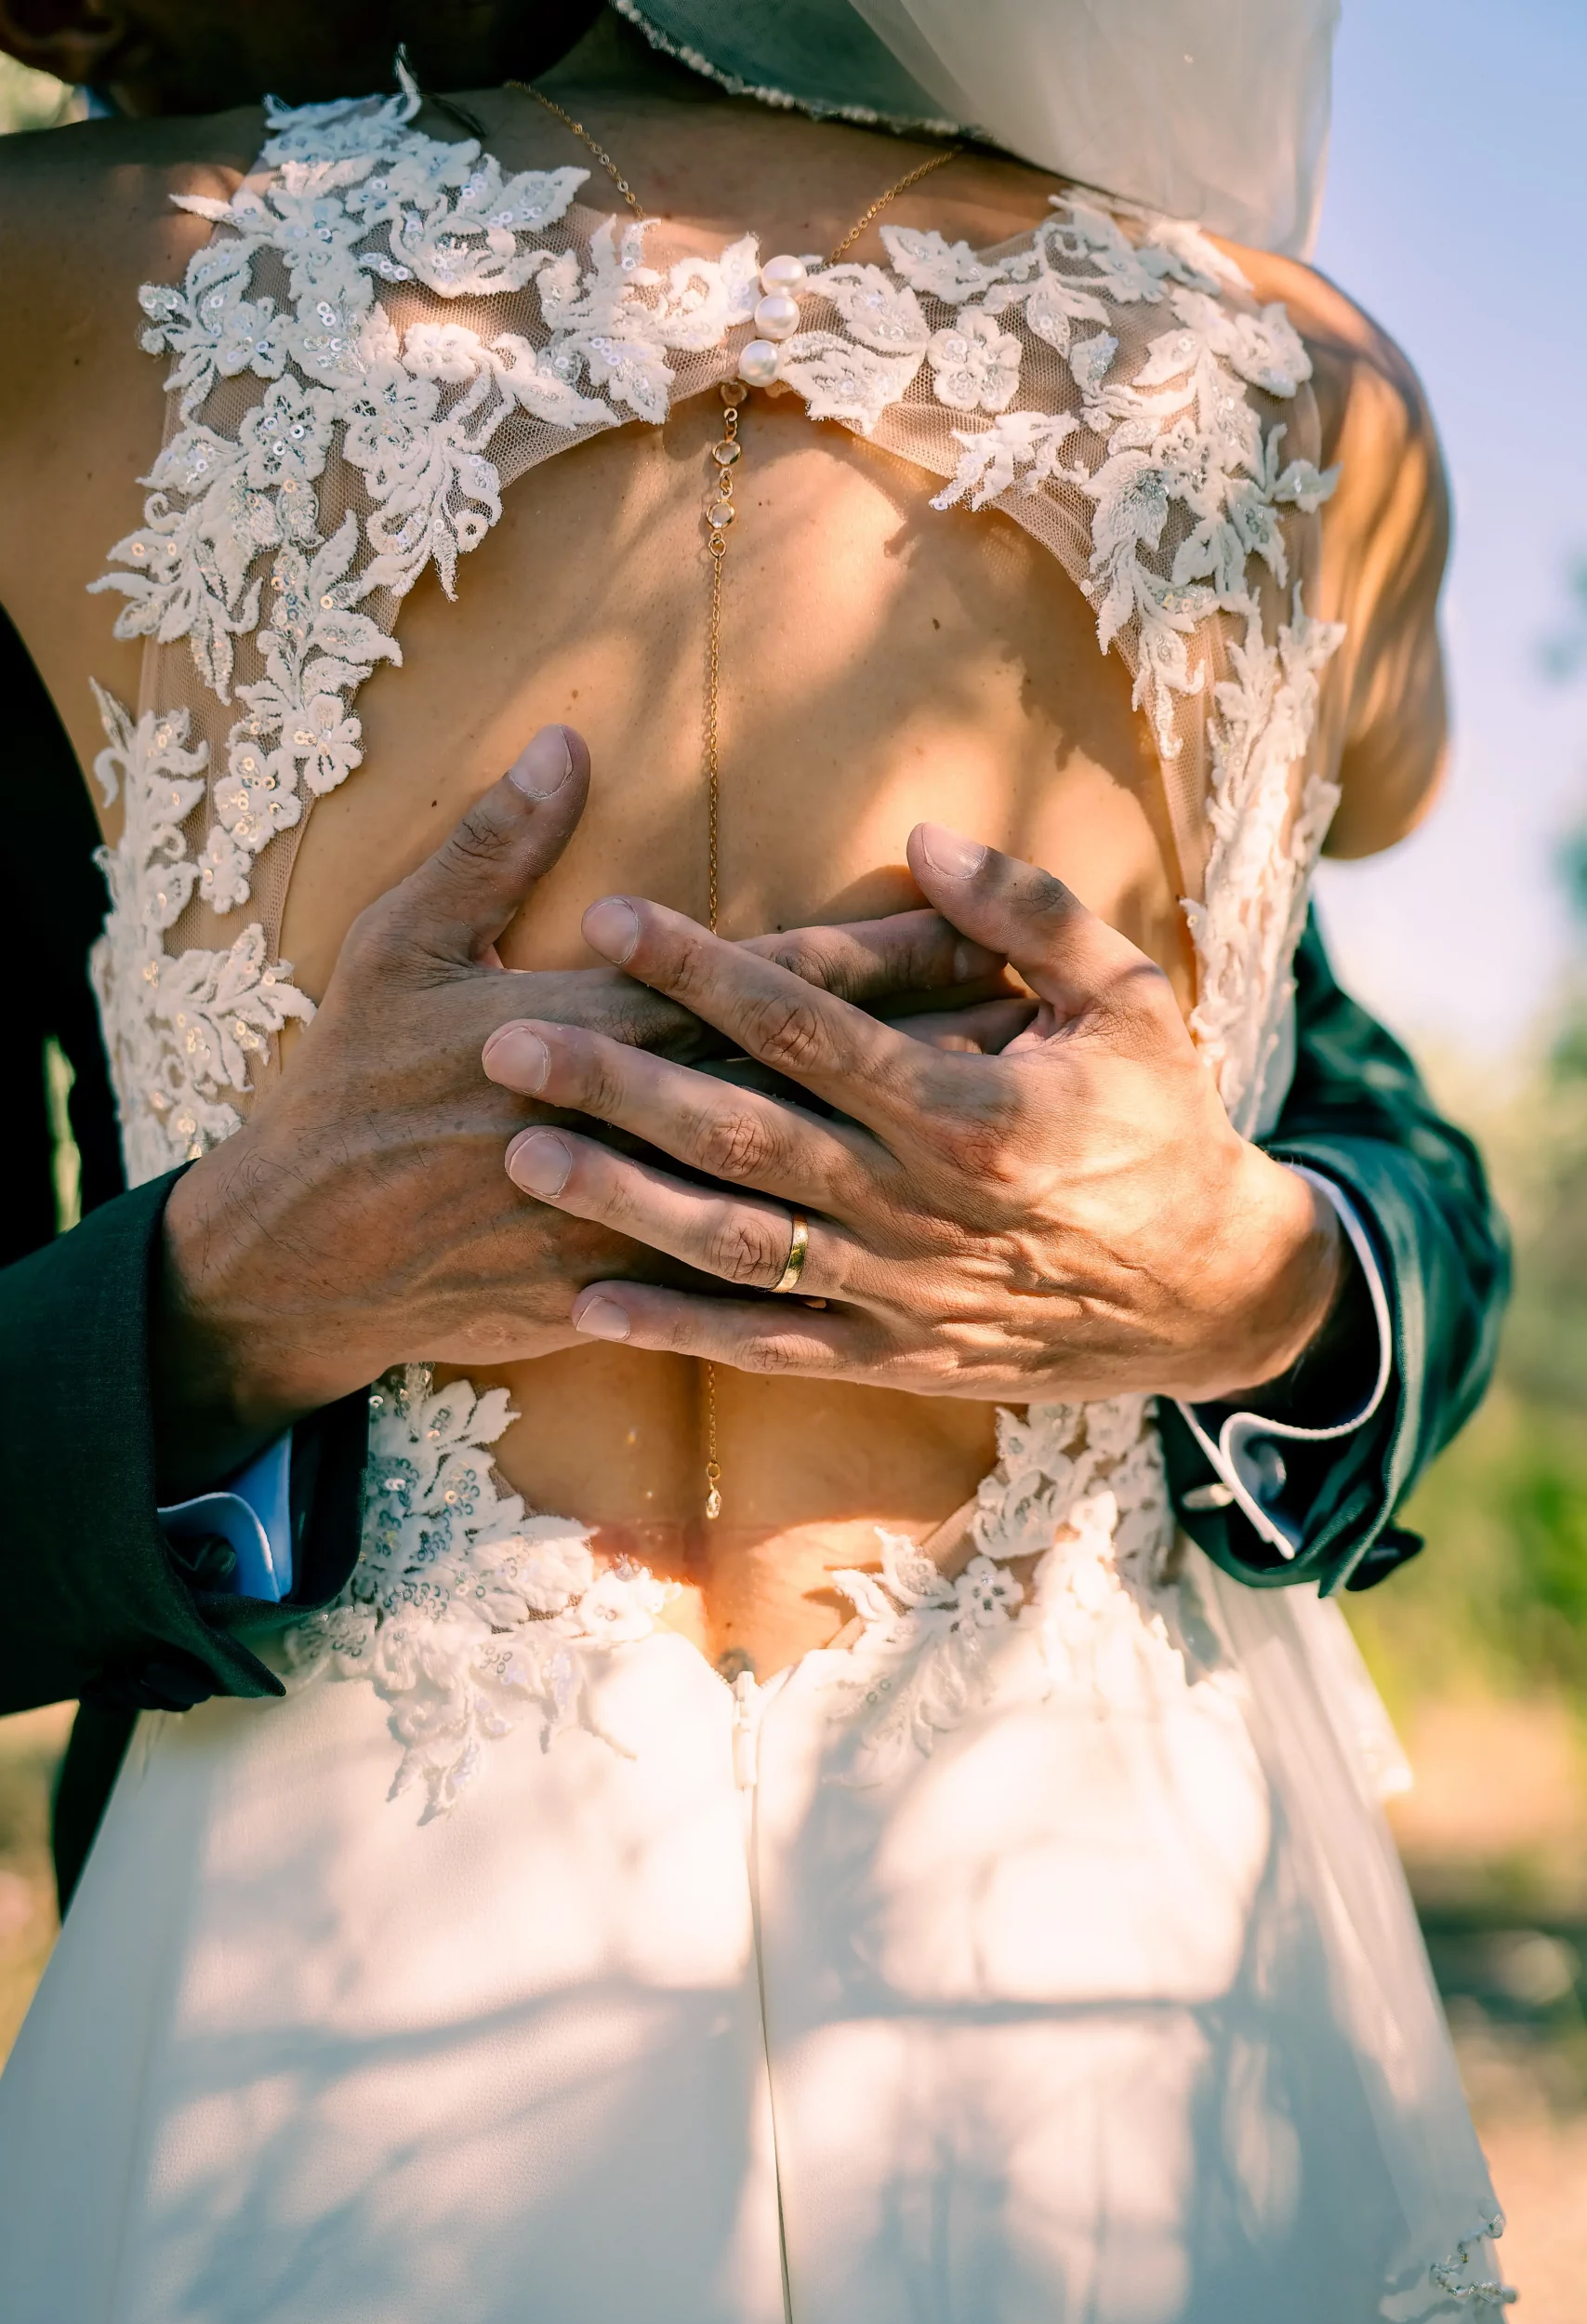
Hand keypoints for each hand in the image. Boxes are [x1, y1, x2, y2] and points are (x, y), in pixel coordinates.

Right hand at [154, 735, 1001, 1492]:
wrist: (310, 1254)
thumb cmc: (352, 1086)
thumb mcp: (401, 941)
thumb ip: (493, 844)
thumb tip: (565, 745)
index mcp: (599, 1019)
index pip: (771, 980)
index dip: (876, 951)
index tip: (969, 925)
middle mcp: (643, 1119)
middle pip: (818, 1075)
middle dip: (927, 1041)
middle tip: (1040, 1012)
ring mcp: (644, 1213)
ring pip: (813, 1176)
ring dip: (906, 1147)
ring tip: (1016, 1121)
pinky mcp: (633, 1286)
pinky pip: (758, 1274)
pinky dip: (843, 1244)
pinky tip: (921, 1231)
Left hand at [483, 826, 1342, 1404]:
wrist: (1210, 1294)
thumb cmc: (1163, 1125)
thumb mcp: (1130, 998)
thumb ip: (1027, 912)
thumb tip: (920, 839)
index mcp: (972, 1107)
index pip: (806, 1024)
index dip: (700, 970)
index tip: (608, 920)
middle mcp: (921, 1204)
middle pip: (742, 1134)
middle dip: (617, 1085)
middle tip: (505, 1043)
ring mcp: (901, 1292)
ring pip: (736, 1245)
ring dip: (621, 1203)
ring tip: (522, 1157)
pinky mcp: (895, 1358)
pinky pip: (769, 1347)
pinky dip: (678, 1331)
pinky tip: (587, 1306)